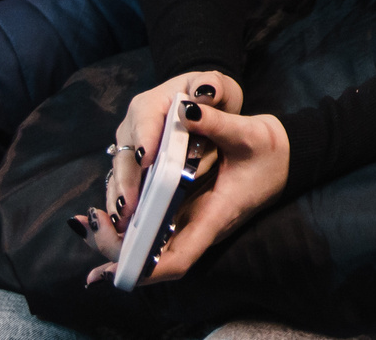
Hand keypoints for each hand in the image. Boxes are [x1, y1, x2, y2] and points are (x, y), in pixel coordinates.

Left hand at [81, 104, 287, 284]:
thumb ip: (216, 123)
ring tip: (87, 221)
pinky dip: (126, 226)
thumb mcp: (249, 133)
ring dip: (116, 240)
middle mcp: (200, 227)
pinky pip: (151, 230)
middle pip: (152, 261)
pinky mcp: (187, 212)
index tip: (112, 263)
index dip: (142, 268)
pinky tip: (104, 213)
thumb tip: (184, 107)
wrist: (288, 154)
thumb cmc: (272, 150)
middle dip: (116, 249)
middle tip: (91, 223)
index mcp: (216, 217)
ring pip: (148, 248)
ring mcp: (192, 222)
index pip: (176, 260)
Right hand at [97, 72, 242, 242]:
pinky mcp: (133, 170)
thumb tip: (203, 94)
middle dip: (126, 181)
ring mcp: (129, 150)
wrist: (205, 100)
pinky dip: (123, 206)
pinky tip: (123, 227)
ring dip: (120, 199)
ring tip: (122, 221)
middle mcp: (132, 128)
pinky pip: (124, 189)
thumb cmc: (209, 93)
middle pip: (125, 156)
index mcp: (150, 105)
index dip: (144, 140)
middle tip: (128, 205)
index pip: (144, 121)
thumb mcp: (216, 86)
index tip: (146, 160)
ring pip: (120, 176)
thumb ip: (212, 87)